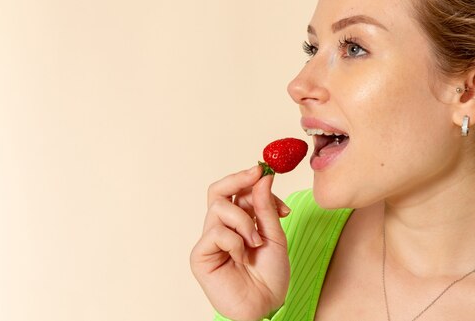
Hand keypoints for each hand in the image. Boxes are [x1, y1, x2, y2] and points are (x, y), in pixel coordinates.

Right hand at [190, 166, 290, 320]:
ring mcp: (210, 240)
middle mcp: (221, 227)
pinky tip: (242, 257)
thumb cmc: (271, 274)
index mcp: (239, 220)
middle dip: (238, 178)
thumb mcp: (274, 235)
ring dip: (245, 221)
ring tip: (256, 242)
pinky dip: (235, 241)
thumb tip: (263, 177)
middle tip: (256, 174)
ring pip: (220, 207)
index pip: (238, 190)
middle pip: (217, 189)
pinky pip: (216, 232)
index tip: (266, 171)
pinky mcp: (200, 255)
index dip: (250, 178)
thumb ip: (266, 207)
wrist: (266, 304)